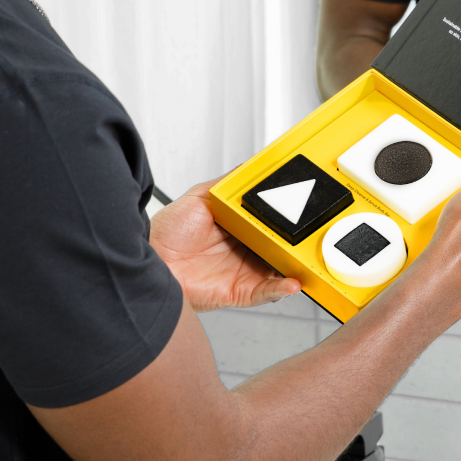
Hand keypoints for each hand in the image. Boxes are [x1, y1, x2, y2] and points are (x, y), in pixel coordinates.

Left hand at [149, 181, 300, 312]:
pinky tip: (291, 281)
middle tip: (308, 233)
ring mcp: (243, 271)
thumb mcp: (200, 197)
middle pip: (278, 246)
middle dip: (295, 242)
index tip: (299, 208)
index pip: (269, 222)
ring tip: (306, 258)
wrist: (151, 260)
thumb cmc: (167, 233)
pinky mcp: (239, 291)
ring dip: (294, 266)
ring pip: (278, 269)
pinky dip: (281, 289)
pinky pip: (265, 293)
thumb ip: (227, 184)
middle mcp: (243, 250)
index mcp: (238, 228)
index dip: (285, 217)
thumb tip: (248, 168)